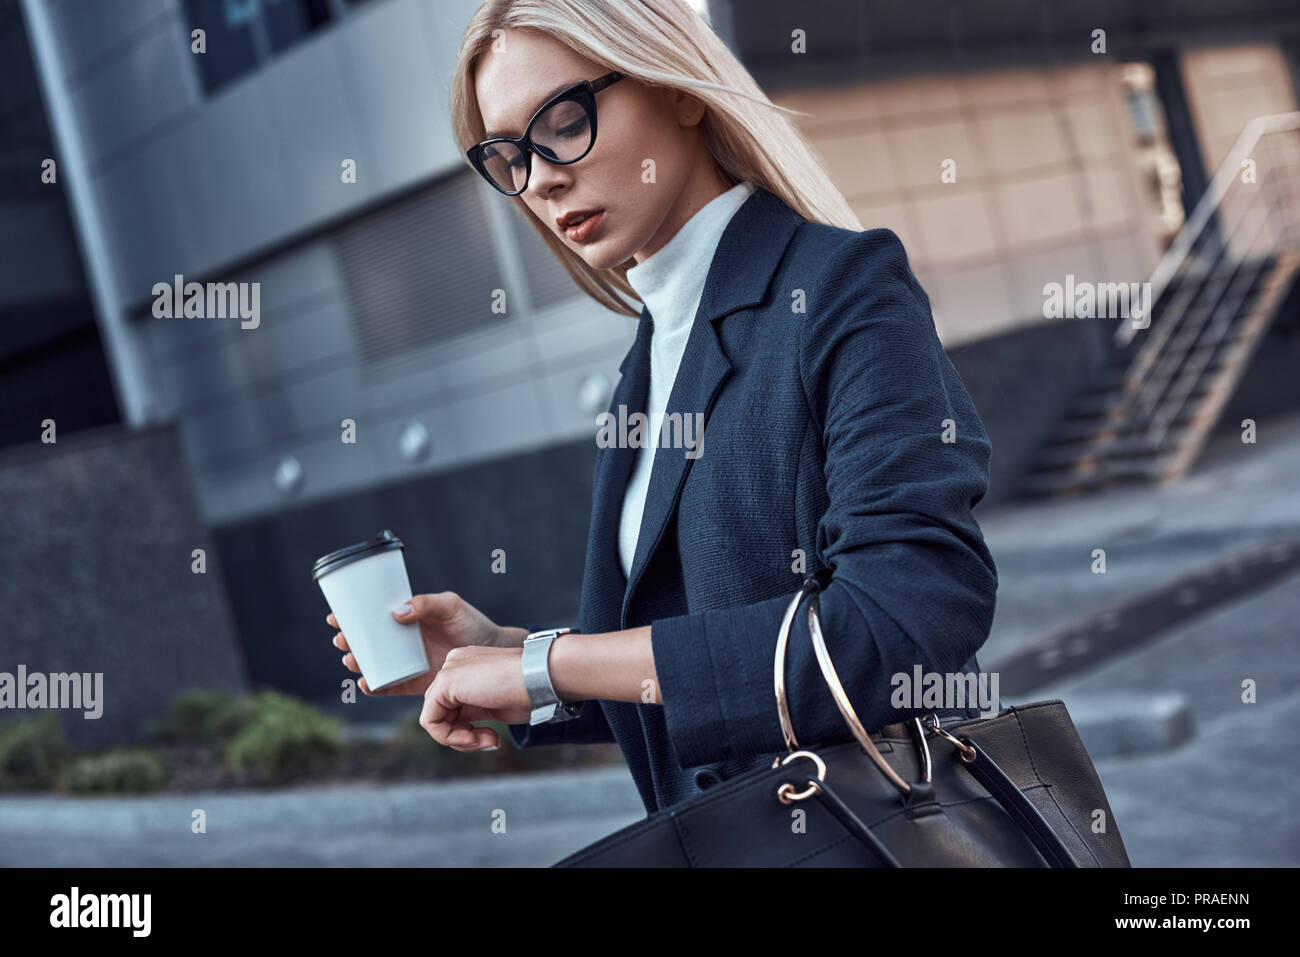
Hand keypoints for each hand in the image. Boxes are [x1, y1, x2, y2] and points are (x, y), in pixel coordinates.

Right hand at [328, 591, 516, 696]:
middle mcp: (400, 642)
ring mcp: (405, 663)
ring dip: (357, 664)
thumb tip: (397, 611)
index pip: (371, 617)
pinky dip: (374, 687)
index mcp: (405, 620)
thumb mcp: (450, 606)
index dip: (350, 617)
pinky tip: (365, 683)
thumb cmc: (471, 624)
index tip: (335, 617)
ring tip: (352, 660)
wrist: (491, 652)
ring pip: (373, 665)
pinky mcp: (414, 684)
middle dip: (349, 642)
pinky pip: (388, 687)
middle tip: (343, 640)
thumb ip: (426, 604)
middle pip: (366, 643)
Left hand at [419, 645, 533, 750]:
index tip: (493, 738)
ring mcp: (448, 671)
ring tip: (486, 740)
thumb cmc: (531, 690)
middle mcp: (455, 664)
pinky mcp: (445, 682)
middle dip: (464, 736)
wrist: (543, 677)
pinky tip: (473, 737)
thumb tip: (464, 732)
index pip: (451, 706)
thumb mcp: (497, 704)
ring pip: (434, 718)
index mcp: (468, 667)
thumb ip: (476, 711)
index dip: (468, 730)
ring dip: (459, 740)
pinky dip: (448, 737)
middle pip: (441, 713)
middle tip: (490, 742)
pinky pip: (430, 720)